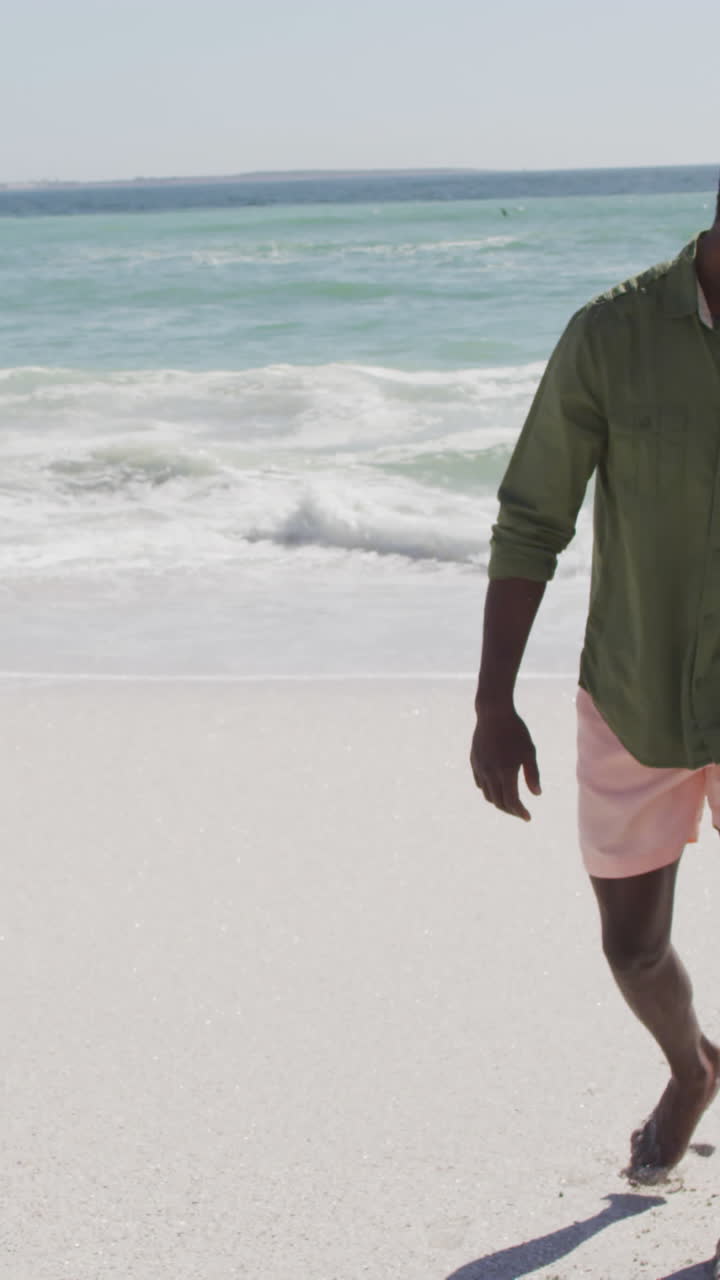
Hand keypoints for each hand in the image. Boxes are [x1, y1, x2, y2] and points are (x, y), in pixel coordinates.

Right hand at [469, 703, 540, 820]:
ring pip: (487, 795)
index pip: (512, 802)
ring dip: (499, 802)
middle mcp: (490, 773)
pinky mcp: (474, 761)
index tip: (528, 817)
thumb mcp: (529, 751)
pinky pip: (480, 783)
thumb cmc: (516, 731)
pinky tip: (497, 787)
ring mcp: (480, 768)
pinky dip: (489, 790)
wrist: (493, 713)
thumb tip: (537, 794)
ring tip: (509, 801)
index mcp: (506, 772)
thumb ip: (533, 774)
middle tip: (520, 812)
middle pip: (499, 802)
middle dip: (510, 810)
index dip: (520, 812)